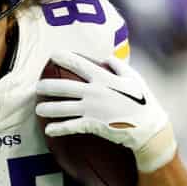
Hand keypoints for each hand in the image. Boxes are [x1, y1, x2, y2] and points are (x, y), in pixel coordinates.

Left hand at [36, 51, 176, 171]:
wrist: (149, 128)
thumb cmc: (143, 102)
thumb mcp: (134, 79)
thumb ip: (119, 66)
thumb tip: (106, 57)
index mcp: (104, 78)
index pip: (80, 65)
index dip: (64, 58)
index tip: (52, 55)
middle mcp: (95, 92)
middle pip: (64, 87)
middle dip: (47, 86)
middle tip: (37, 86)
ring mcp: (92, 109)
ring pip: (63, 108)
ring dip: (48, 108)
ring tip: (38, 108)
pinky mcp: (93, 125)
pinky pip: (71, 126)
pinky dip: (59, 128)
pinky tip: (48, 130)